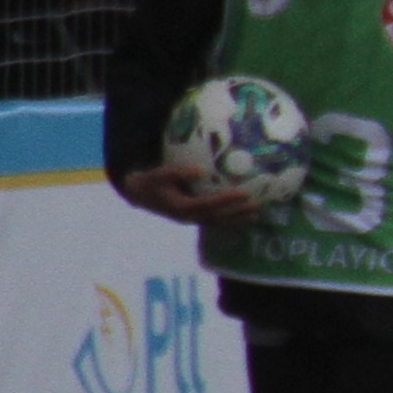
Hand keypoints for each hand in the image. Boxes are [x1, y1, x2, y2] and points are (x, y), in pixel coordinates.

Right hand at [115, 159, 264, 232]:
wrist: (137, 194)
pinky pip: (212, 222)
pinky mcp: (191, 218)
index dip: (226, 200)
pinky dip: (227, 221)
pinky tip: (241, 219)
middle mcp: (187, 217)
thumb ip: (180, 172)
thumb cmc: (150, 182)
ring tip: (254, 216)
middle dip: (237, 212)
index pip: (208, 204)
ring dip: (235, 219)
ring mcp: (189, 220)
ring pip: (216, 222)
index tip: (244, 194)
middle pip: (216, 216)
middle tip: (255, 206)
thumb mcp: (161, 174)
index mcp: (180, 207)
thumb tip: (202, 170)